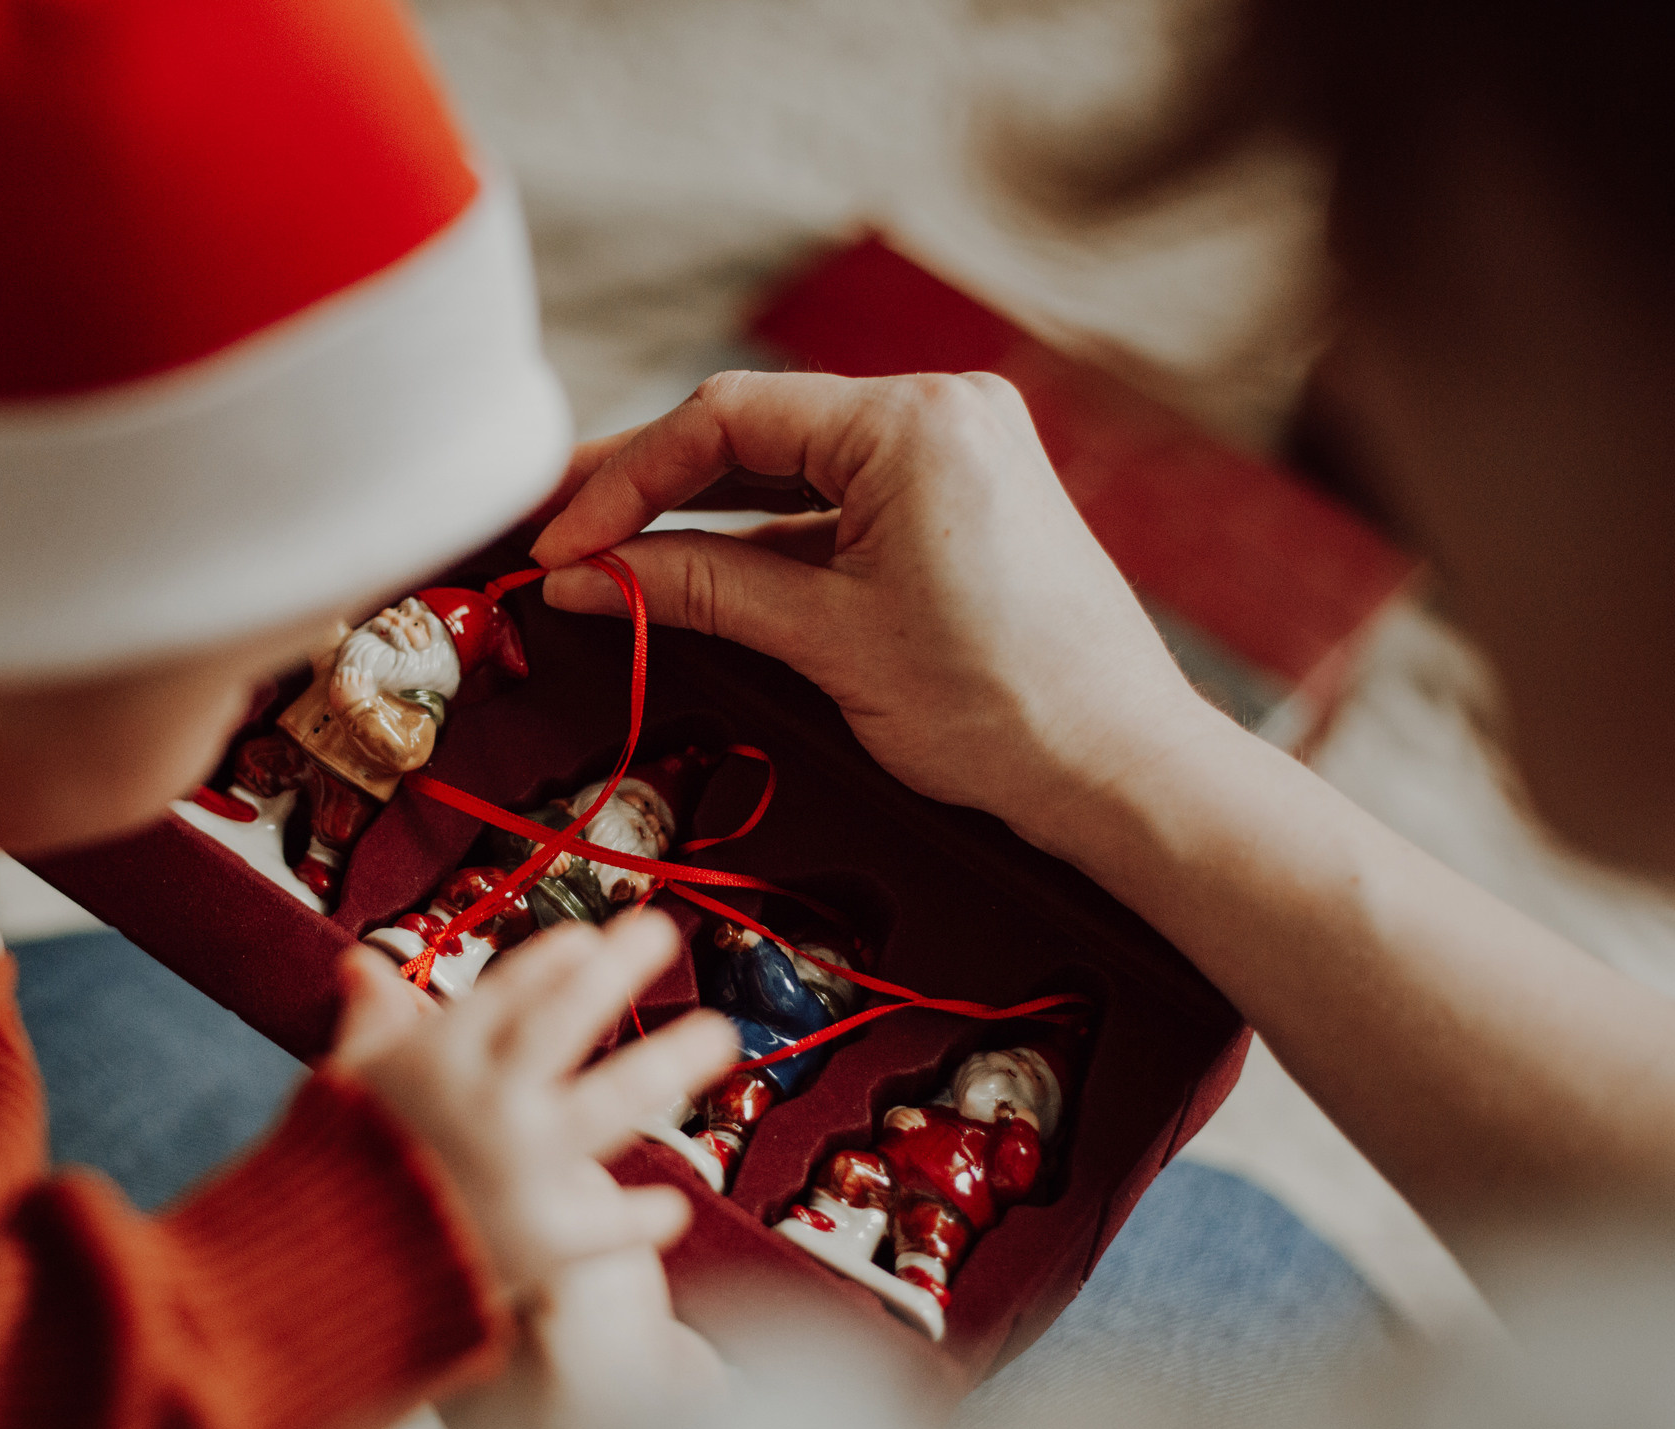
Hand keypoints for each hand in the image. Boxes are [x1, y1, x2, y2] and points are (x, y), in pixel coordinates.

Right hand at [324, 910, 740, 1299]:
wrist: (326, 1280)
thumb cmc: (338, 1171)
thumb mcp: (348, 1085)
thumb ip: (371, 1022)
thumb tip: (361, 961)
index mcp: (438, 1058)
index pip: (510, 990)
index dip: (554, 961)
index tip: (589, 939)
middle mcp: (487, 1100)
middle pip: (568, 1022)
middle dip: (620, 970)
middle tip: (665, 931)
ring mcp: (522, 1167)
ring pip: (614, 1102)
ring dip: (672, 1063)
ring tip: (722, 1034)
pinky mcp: (543, 1240)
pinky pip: (612, 1222)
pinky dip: (644, 1218)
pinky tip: (673, 1209)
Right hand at [532, 371, 1225, 855]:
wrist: (1120, 772)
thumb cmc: (1001, 710)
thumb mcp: (826, 643)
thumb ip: (697, 590)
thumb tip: (584, 576)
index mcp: (914, 422)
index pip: (726, 417)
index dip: (626, 480)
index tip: (561, 544)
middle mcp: (941, 411)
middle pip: (754, 430)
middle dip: (650, 486)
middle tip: (554, 526)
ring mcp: (957, 452)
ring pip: (791, 468)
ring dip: (701, 513)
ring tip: (606, 550)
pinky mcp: (962, 501)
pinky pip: (838, 503)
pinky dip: (767, 537)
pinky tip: (695, 569)